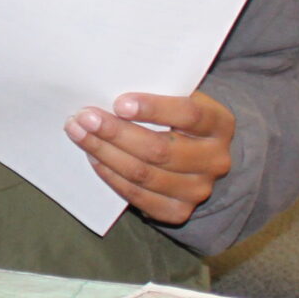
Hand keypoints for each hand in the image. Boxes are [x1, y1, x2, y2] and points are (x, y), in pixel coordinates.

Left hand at [69, 92, 233, 224]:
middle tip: (84, 117)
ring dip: (104, 153)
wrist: (197, 156)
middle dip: (115, 133)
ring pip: (143, 173)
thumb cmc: (178, 117)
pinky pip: (138, 196)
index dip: (152, 109)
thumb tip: (107, 87)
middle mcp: (215, 160)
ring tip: (79, 133)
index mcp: (219, 124)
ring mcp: (198, 189)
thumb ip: (157, 92)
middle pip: (159, 149)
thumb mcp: (180, 97)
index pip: (188, 115)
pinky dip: (111, 176)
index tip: (119, 103)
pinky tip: (94, 158)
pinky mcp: (179, 210)